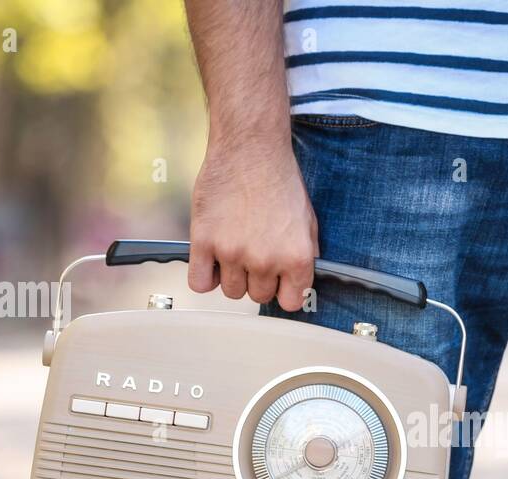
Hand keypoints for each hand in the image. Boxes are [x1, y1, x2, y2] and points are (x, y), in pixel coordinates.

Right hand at [188, 139, 318, 310]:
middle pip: (258, 297)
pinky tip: (211, 260)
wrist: (250, 148)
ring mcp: (232, 253)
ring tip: (233, 250)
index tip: (277, 282)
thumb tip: (299, 281)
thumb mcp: (308, 220)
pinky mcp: (204, 242)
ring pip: (230, 291)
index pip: (290, 302)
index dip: (283, 291)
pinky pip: (199, 283)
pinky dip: (204, 276)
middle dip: (257, 280)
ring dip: (231, 276)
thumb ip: (305, 254)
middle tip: (253, 255)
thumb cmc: (279, 178)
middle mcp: (265, 260)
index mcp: (296, 257)